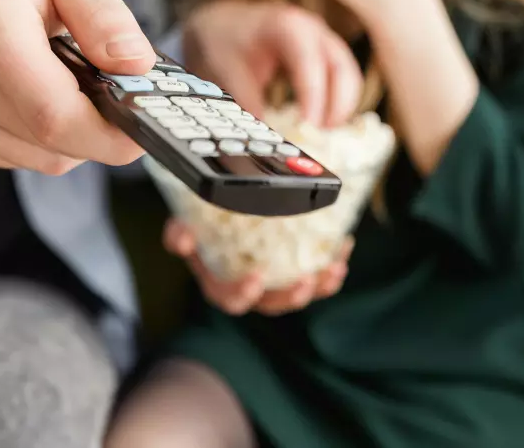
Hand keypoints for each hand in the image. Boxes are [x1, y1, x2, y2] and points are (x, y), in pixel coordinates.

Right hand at [0, 0, 154, 173]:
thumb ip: (102, 12)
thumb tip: (139, 66)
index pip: (55, 115)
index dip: (110, 134)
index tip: (146, 125)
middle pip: (50, 144)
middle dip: (99, 130)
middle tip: (119, 93)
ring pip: (36, 157)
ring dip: (69, 133)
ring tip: (69, 79)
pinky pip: (11, 153)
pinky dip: (38, 134)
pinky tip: (36, 88)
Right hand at [163, 219, 352, 315]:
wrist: (217, 218)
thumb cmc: (200, 226)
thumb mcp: (183, 227)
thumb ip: (178, 233)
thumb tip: (183, 238)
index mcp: (220, 285)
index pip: (231, 300)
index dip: (243, 293)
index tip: (257, 278)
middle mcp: (250, 291)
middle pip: (272, 305)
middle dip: (291, 297)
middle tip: (306, 282)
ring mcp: (275, 284)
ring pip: (299, 294)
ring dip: (320, 286)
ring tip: (334, 268)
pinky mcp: (296, 272)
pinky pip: (318, 277)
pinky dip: (332, 266)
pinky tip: (345, 245)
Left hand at [182, 0, 361, 126]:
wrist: (224, 22)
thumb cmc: (227, 40)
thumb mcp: (228, 69)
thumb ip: (247, 102)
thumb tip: (263, 136)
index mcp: (287, 25)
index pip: (309, 61)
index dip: (313, 95)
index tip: (308, 126)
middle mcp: (313, 29)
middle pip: (341, 68)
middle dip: (337, 104)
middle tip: (320, 134)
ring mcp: (323, 40)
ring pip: (348, 74)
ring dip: (341, 106)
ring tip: (321, 133)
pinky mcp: (326, 53)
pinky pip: (343, 78)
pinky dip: (338, 101)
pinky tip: (322, 122)